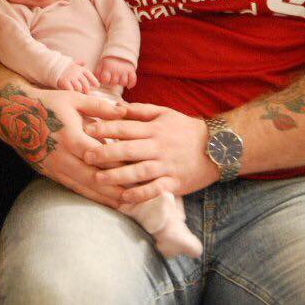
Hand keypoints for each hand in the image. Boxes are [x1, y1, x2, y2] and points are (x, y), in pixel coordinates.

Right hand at [0, 83, 126, 207]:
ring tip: (126, 204)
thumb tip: (125, 110)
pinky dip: (90, 196)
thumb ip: (99, 106)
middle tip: (138, 195)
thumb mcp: (73, 99)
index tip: (139, 169)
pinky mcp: (50, 173)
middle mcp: (62, 156)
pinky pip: (73, 188)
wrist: (15, 115)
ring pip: (84, 187)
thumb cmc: (48, 104)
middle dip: (116, 188)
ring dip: (105, 197)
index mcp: (70, 136)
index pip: (99, 156)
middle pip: (93, 177)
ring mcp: (54, 167)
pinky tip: (104, 201)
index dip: (118, 164)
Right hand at [57, 63, 99, 92]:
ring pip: (79, 88)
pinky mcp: (64, 81)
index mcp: (79, 68)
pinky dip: (72, 93)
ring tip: (80, 95)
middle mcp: (76, 72)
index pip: (89, 75)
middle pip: (85, 83)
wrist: (52, 68)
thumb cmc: (63, 67)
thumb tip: (85, 62)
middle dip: (87, 90)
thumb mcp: (71, 63)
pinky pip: (71, 89)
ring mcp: (70, 77)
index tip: (97, 86)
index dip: (94, 80)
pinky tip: (72, 94)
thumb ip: (79, 63)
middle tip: (87, 94)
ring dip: (80, 92)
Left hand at [82, 102, 218, 202]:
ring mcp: (167, 165)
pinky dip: (140, 194)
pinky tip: (124, 197)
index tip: (87, 130)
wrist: (218, 147)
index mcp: (154, 129)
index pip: (126, 127)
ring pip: (139, 170)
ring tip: (98, 178)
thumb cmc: (186, 129)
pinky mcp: (175, 182)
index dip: (106, 128)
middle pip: (129, 149)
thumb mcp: (164, 113)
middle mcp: (159, 146)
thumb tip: (115, 106)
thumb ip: (139, 111)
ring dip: (118, 175)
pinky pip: (155, 189)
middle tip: (85, 156)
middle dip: (106, 152)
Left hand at [96, 56, 136, 87]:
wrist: (120, 54)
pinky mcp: (131, 70)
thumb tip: (93, 83)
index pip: (105, 80)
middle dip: (112, 82)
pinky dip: (131, 84)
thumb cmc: (108, 62)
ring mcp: (124, 70)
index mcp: (107, 67)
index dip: (105, 81)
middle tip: (113, 78)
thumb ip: (97, 73)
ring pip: (123, 82)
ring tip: (119, 79)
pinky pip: (133, 80)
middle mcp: (116, 69)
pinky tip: (128, 86)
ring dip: (121, 83)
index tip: (106, 79)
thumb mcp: (101, 65)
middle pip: (114, 82)